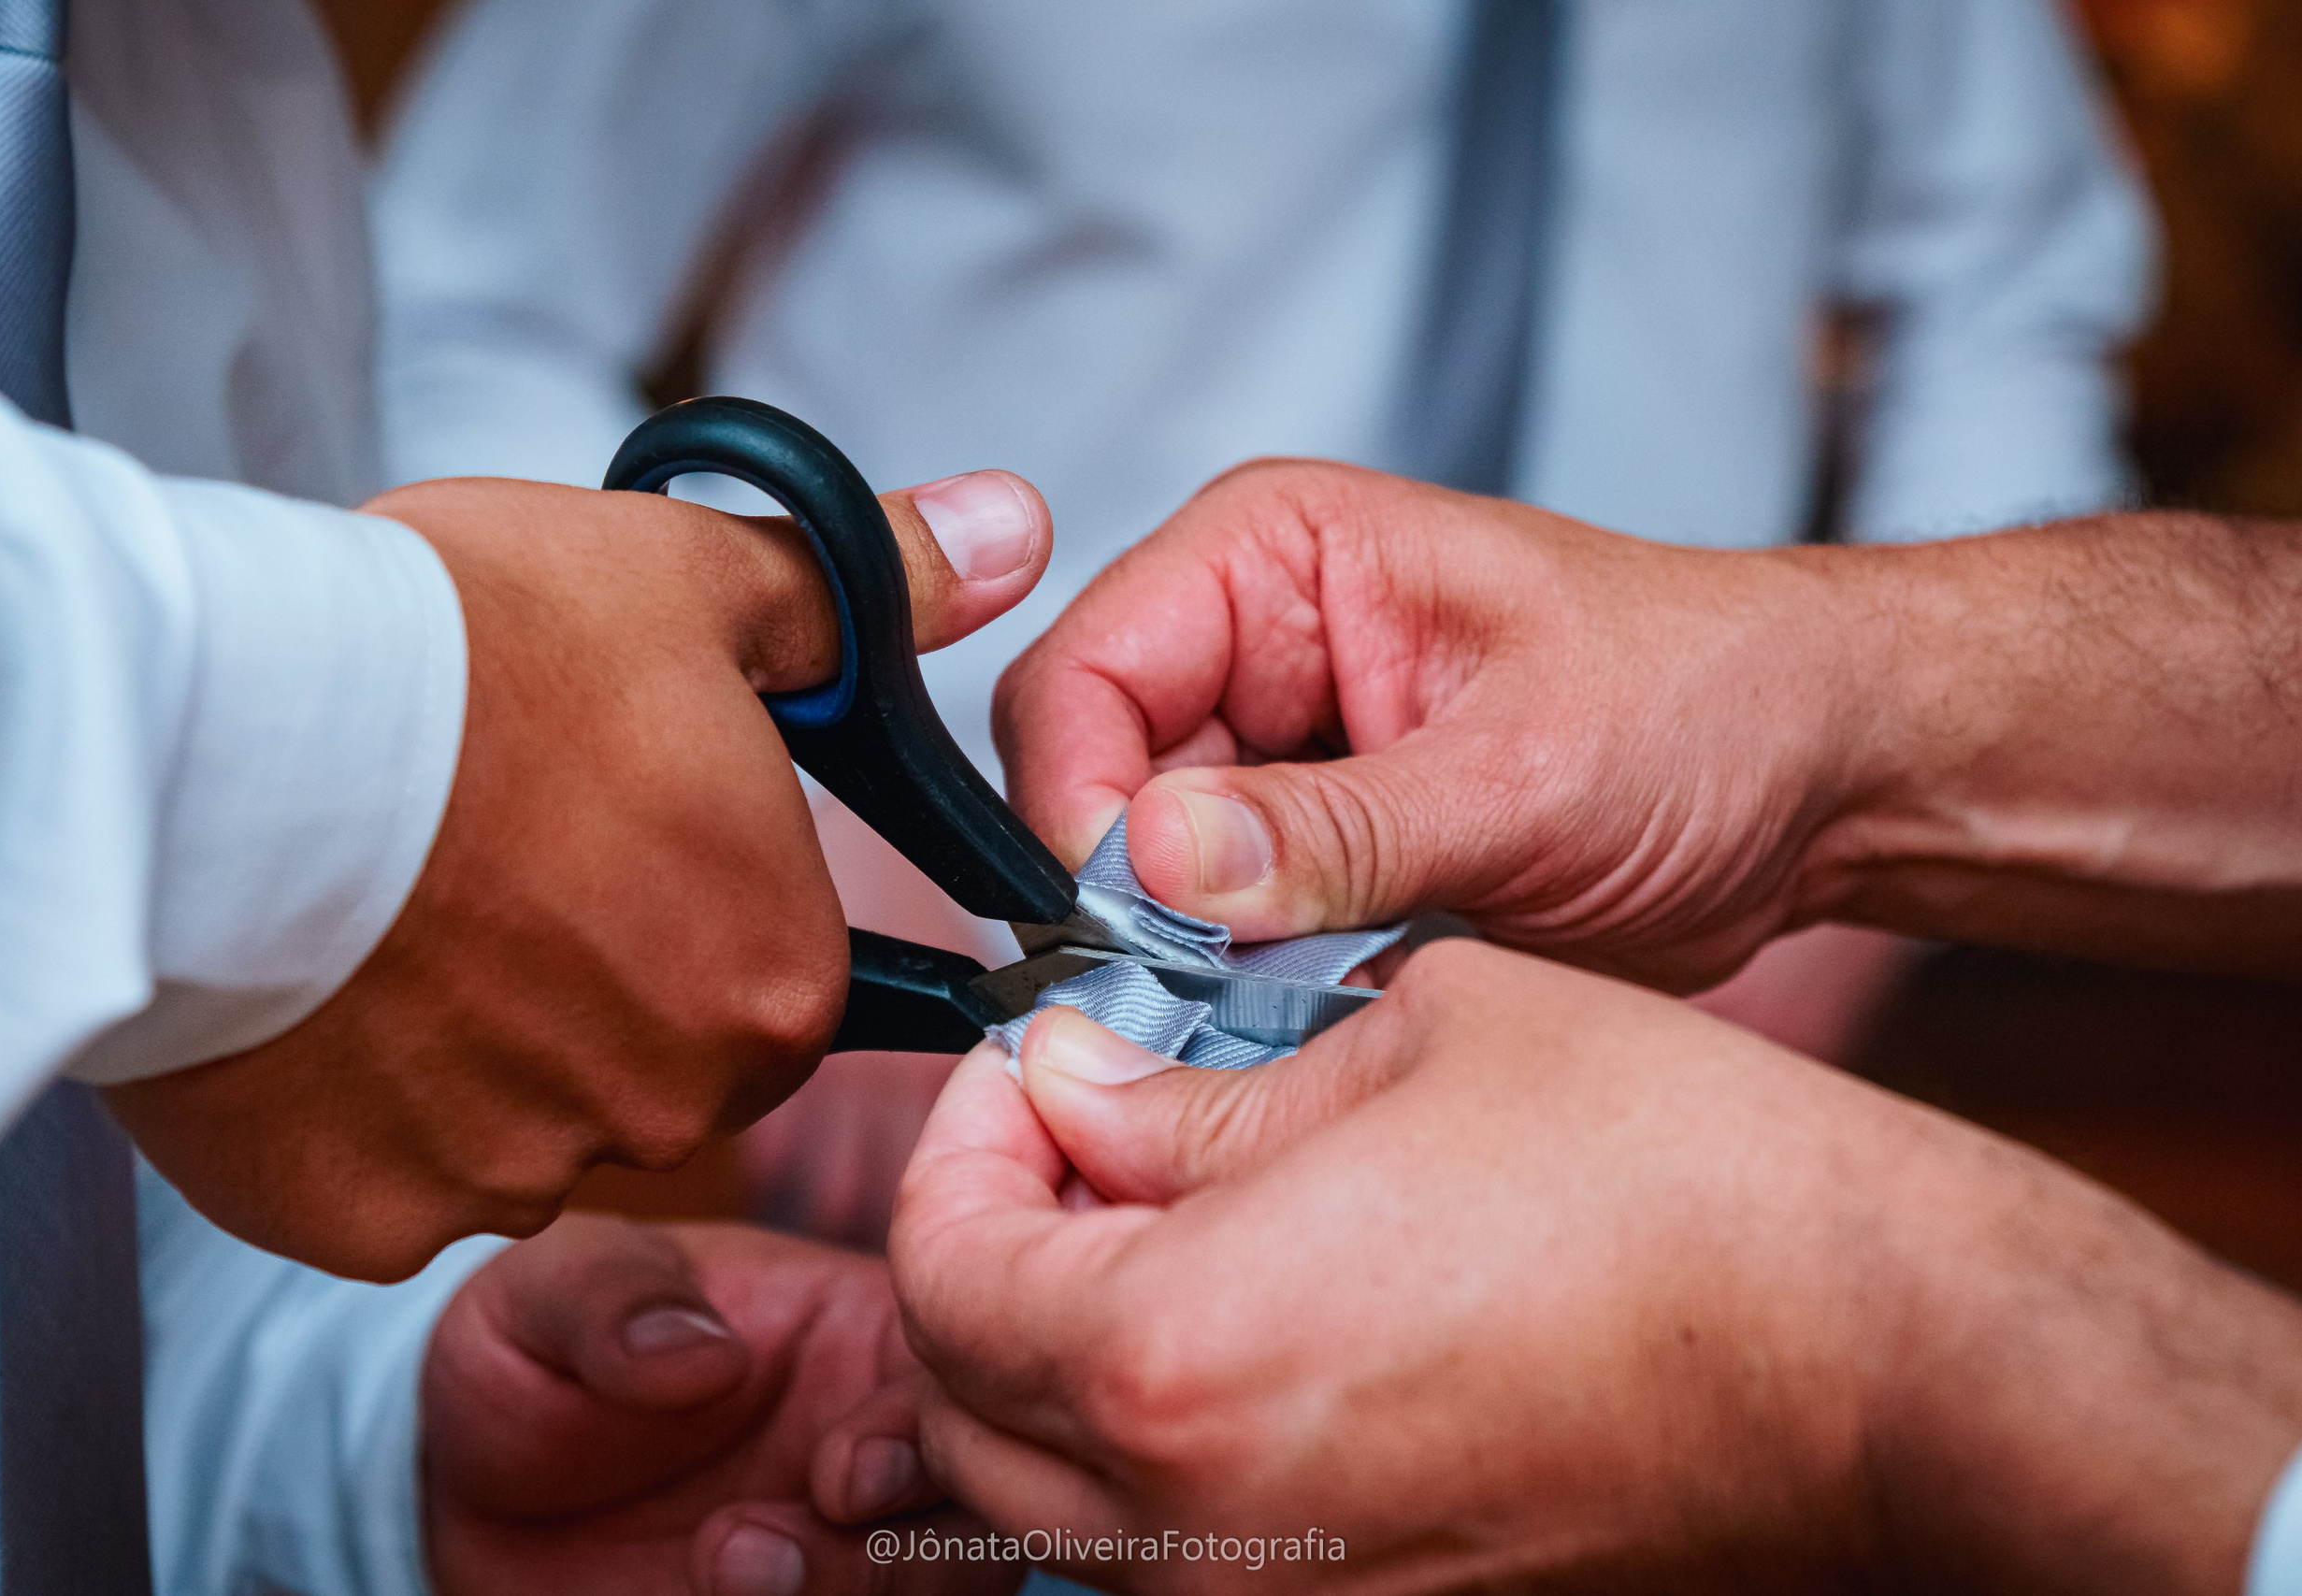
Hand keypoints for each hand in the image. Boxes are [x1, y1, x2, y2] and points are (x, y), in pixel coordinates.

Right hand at [108, 469, 1050, 1279]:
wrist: (220, 740)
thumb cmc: (473, 653)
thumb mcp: (696, 577)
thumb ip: (869, 591)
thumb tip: (1015, 531)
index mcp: (777, 975)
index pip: (778, 963)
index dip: (689, 883)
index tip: (604, 829)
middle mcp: (671, 1107)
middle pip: (656, 1056)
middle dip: (590, 973)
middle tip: (487, 853)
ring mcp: (512, 1175)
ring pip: (519, 1119)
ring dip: (470, 1042)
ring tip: (385, 909)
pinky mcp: (363, 1218)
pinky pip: (384, 1173)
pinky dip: (356, 1101)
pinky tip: (313, 990)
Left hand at [424, 1212, 1017, 1595]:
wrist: (474, 1501)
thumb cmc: (528, 1362)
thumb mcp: (537, 1299)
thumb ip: (609, 1300)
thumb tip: (699, 1353)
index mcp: (861, 1329)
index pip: (958, 1371)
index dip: (920, 1432)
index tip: (833, 1474)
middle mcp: (886, 1443)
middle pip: (974, 1506)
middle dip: (894, 1555)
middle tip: (740, 1553)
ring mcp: (857, 1546)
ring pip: (944, 1592)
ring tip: (717, 1572)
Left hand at [864, 941, 2301, 1593]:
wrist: (1871, 1351)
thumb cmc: (1668, 1175)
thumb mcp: (1399, 1045)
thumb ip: (1185, 1088)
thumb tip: (1069, 1087)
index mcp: (1178, 1355)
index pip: (941, 1273)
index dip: (962, 1145)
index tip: (1032, 1070)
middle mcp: (1198, 1527)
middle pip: (964, 1413)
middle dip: (986, 1260)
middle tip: (1072, 1143)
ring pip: (1052, 1507)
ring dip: (1053, 1365)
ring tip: (1149, 1235)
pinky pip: (1174, 1556)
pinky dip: (1151, 1454)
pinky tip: (1239, 1338)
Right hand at [996, 460, 1862, 991]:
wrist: (1822, 780)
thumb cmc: (1710, 706)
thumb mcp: (1522, 775)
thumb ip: (1332, 827)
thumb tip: (1156, 860)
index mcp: (1275, 554)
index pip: (1083, 676)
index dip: (1080, 808)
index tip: (1131, 930)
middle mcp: (1249, 640)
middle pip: (1088, 778)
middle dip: (1131, 896)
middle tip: (1200, 996)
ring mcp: (1275, 748)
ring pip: (1142, 869)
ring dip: (1190, 953)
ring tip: (1283, 1002)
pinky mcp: (1310, 844)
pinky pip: (1216, 925)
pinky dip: (1241, 983)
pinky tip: (1310, 1010)